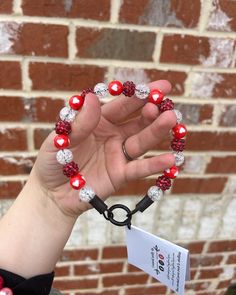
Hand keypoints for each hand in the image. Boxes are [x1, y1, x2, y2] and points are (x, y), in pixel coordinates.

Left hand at [32, 80, 176, 217]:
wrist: (52, 193)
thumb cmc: (52, 162)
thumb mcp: (58, 140)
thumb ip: (78, 123)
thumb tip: (93, 98)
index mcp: (98, 121)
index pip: (122, 104)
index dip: (140, 94)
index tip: (161, 87)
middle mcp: (113, 135)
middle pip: (137, 121)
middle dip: (152, 112)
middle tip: (164, 106)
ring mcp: (118, 155)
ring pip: (141, 141)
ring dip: (157, 132)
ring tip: (171, 121)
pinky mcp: (121, 175)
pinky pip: (139, 169)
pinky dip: (154, 165)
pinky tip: (170, 159)